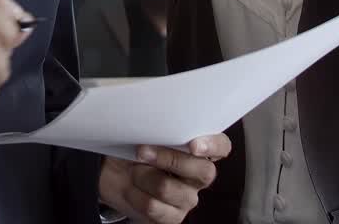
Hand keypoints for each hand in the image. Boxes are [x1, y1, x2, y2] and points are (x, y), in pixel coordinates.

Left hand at [98, 134, 231, 223]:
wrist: (115, 172)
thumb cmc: (135, 146)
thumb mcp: (147, 132)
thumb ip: (161, 128)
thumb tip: (157, 125)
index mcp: (200, 149)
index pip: (222, 146)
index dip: (213, 146)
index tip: (193, 145)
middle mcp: (200, 174)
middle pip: (203, 171)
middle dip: (168, 159)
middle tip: (141, 150)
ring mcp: (188, 197)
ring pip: (169, 188)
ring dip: (142, 176)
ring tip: (134, 170)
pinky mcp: (173, 216)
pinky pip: (154, 207)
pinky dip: (135, 194)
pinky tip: (131, 188)